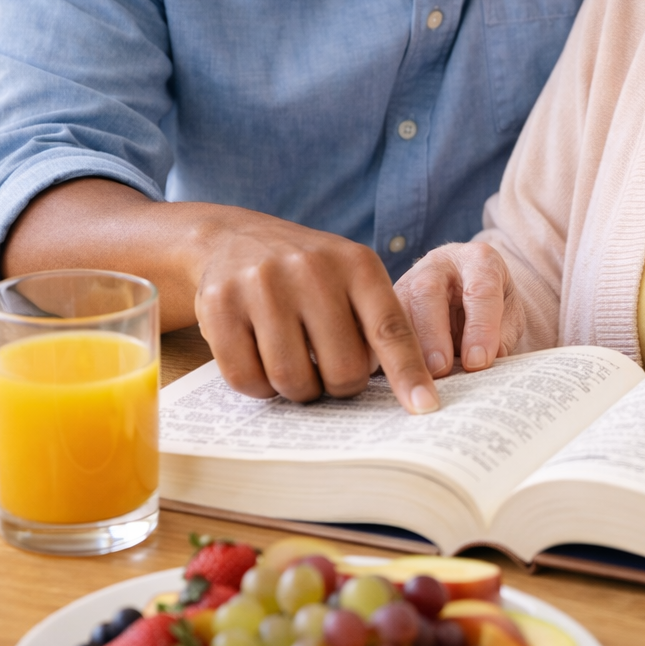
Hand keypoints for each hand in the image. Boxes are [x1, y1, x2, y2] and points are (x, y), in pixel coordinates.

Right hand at [192, 210, 439, 410]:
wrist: (232, 238)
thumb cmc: (307, 272)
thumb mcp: (350, 277)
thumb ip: (378, 322)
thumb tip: (410, 392)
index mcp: (356, 264)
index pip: (390, 329)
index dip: (408, 373)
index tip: (425, 407)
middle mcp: (311, 269)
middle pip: (342, 368)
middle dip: (339, 386)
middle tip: (329, 373)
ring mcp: (262, 285)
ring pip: (293, 380)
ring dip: (298, 389)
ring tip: (296, 365)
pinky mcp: (219, 305)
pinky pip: (246, 379)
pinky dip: (258, 386)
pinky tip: (260, 360)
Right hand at [395, 242, 525, 376]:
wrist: (465, 285)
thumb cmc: (490, 303)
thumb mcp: (508, 314)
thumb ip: (501, 336)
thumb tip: (481, 366)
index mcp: (478, 260)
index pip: (480, 290)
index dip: (480, 328)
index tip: (478, 363)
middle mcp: (439, 264)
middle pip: (427, 293)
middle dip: (433, 335)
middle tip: (440, 371)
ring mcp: (407, 279)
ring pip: (396, 307)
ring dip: (405, 347)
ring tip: (417, 380)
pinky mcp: (386, 300)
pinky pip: (377, 323)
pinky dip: (385, 351)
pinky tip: (393, 375)